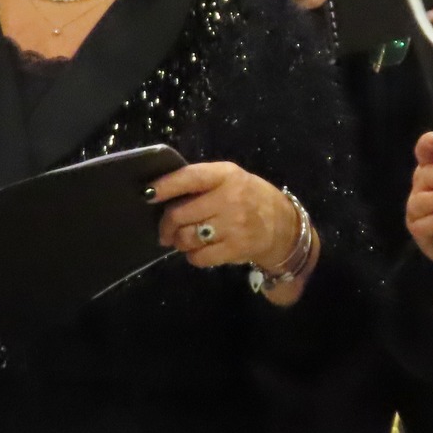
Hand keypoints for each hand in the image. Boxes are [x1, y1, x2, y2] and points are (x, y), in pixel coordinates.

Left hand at [152, 163, 308, 294]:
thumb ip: (202, 182)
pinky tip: (200, 250)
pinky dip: (193, 256)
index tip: (147, 193)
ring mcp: (234, 225)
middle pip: (181, 213)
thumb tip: (161, 194)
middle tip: (165, 230)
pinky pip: (199, 257)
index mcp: (227, 175)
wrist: (284, 227)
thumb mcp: (232, 179)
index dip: (166, 185)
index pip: (190, 177)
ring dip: (179, 241)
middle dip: (167, 224)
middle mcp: (230, 198)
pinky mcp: (236, 248)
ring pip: (187, 237)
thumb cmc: (250, 198)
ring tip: (184, 239)